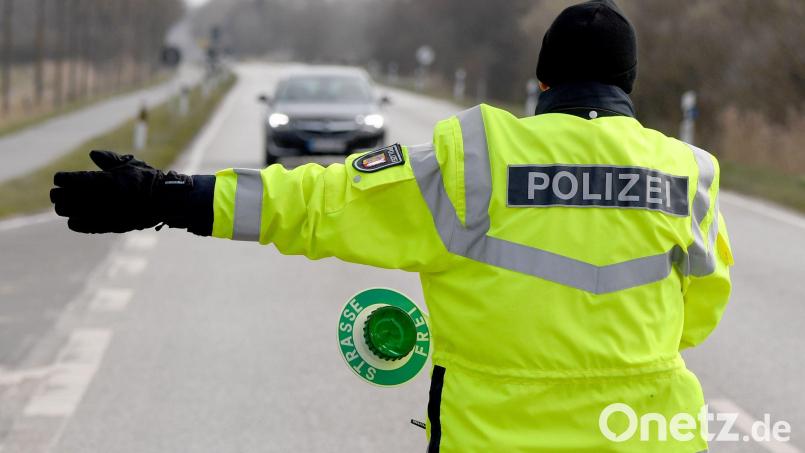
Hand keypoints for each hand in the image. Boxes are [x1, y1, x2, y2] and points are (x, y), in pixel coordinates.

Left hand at [50, 150, 191, 232]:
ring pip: (66, 212)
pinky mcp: (104, 225)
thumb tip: (92, 154)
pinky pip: (78, 225)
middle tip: (60, 192)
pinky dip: (74, 221)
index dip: (62, 178)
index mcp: (99, 180)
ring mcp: (99, 213)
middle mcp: (95, 197)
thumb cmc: (147, 180)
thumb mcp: (128, 164)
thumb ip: (108, 159)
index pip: (66, 179)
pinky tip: (76, 218)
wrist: (163, 201)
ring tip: (67, 204)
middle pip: (61, 196)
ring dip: (64, 207)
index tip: (62, 178)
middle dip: (59, 193)